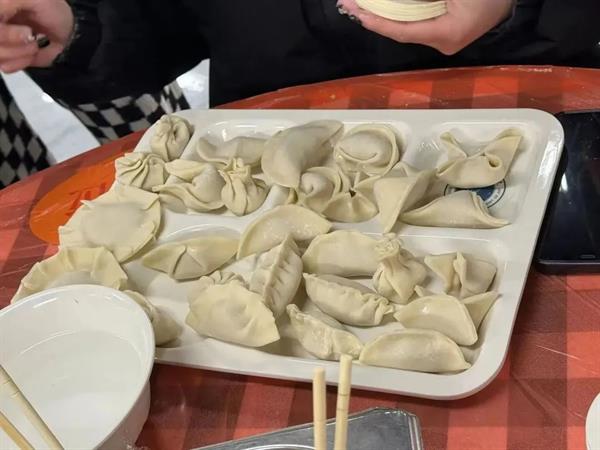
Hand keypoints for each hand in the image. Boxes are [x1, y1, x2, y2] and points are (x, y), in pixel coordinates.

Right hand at [0, 0, 73, 72]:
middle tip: (29, 35)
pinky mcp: (7, 58)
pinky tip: (31, 54)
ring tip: (33, 44)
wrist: (70, 34)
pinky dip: (21, 62)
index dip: (2, 32)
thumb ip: (7, 2)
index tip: (24, 30)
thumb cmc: (53, 10)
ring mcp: (0, 42)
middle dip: (10, 40)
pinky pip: (4, 66)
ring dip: (18, 52)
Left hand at [338, 0, 513, 54]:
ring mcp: (446, 39)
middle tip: (348, 4)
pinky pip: (418, 23)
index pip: (402, 31)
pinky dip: (399, 14)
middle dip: (374, 17)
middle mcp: (443, 43)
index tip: (354, 11)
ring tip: (359, 5)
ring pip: (408, 26)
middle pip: (401, 30)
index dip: (376, 21)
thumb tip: (395, 2)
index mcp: (447, 34)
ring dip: (384, 15)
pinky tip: (382, 6)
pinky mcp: (448, 32)